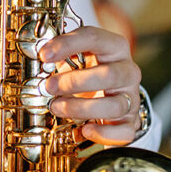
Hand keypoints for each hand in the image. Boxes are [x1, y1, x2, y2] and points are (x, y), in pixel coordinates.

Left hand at [39, 26, 141, 145]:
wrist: (111, 96)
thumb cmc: (91, 74)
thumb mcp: (78, 59)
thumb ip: (62, 56)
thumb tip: (40, 58)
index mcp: (114, 48)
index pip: (94, 38)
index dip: (67, 45)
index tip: (44, 55)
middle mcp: (127, 72)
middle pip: (109, 75)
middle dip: (74, 82)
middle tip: (49, 86)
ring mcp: (130, 98)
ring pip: (113, 105)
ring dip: (81, 108)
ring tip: (57, 108)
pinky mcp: (130, 122)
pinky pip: (123, 132)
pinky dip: (103, 133)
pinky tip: (84, 130)